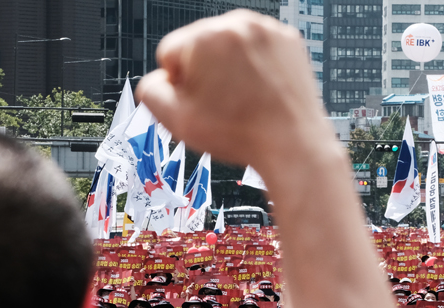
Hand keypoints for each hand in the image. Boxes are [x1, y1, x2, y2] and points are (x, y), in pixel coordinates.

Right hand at [137, 11, 327, 171]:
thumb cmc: (241, 135)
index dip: (178, 84)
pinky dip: (256, 67)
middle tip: (220, 104)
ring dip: (229, 67)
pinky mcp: (287, 40)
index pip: (170, 53)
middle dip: (204, 72)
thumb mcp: (177, 121)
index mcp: (204, 37)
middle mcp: (236, 24)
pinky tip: (259, 92)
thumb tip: (155, 81)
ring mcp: (266, 30)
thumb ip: (150, 94)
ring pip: (230, 46)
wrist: (292, 145)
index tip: (196, 101)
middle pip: (200, 45)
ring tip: (242, 99)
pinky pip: (258, 49)